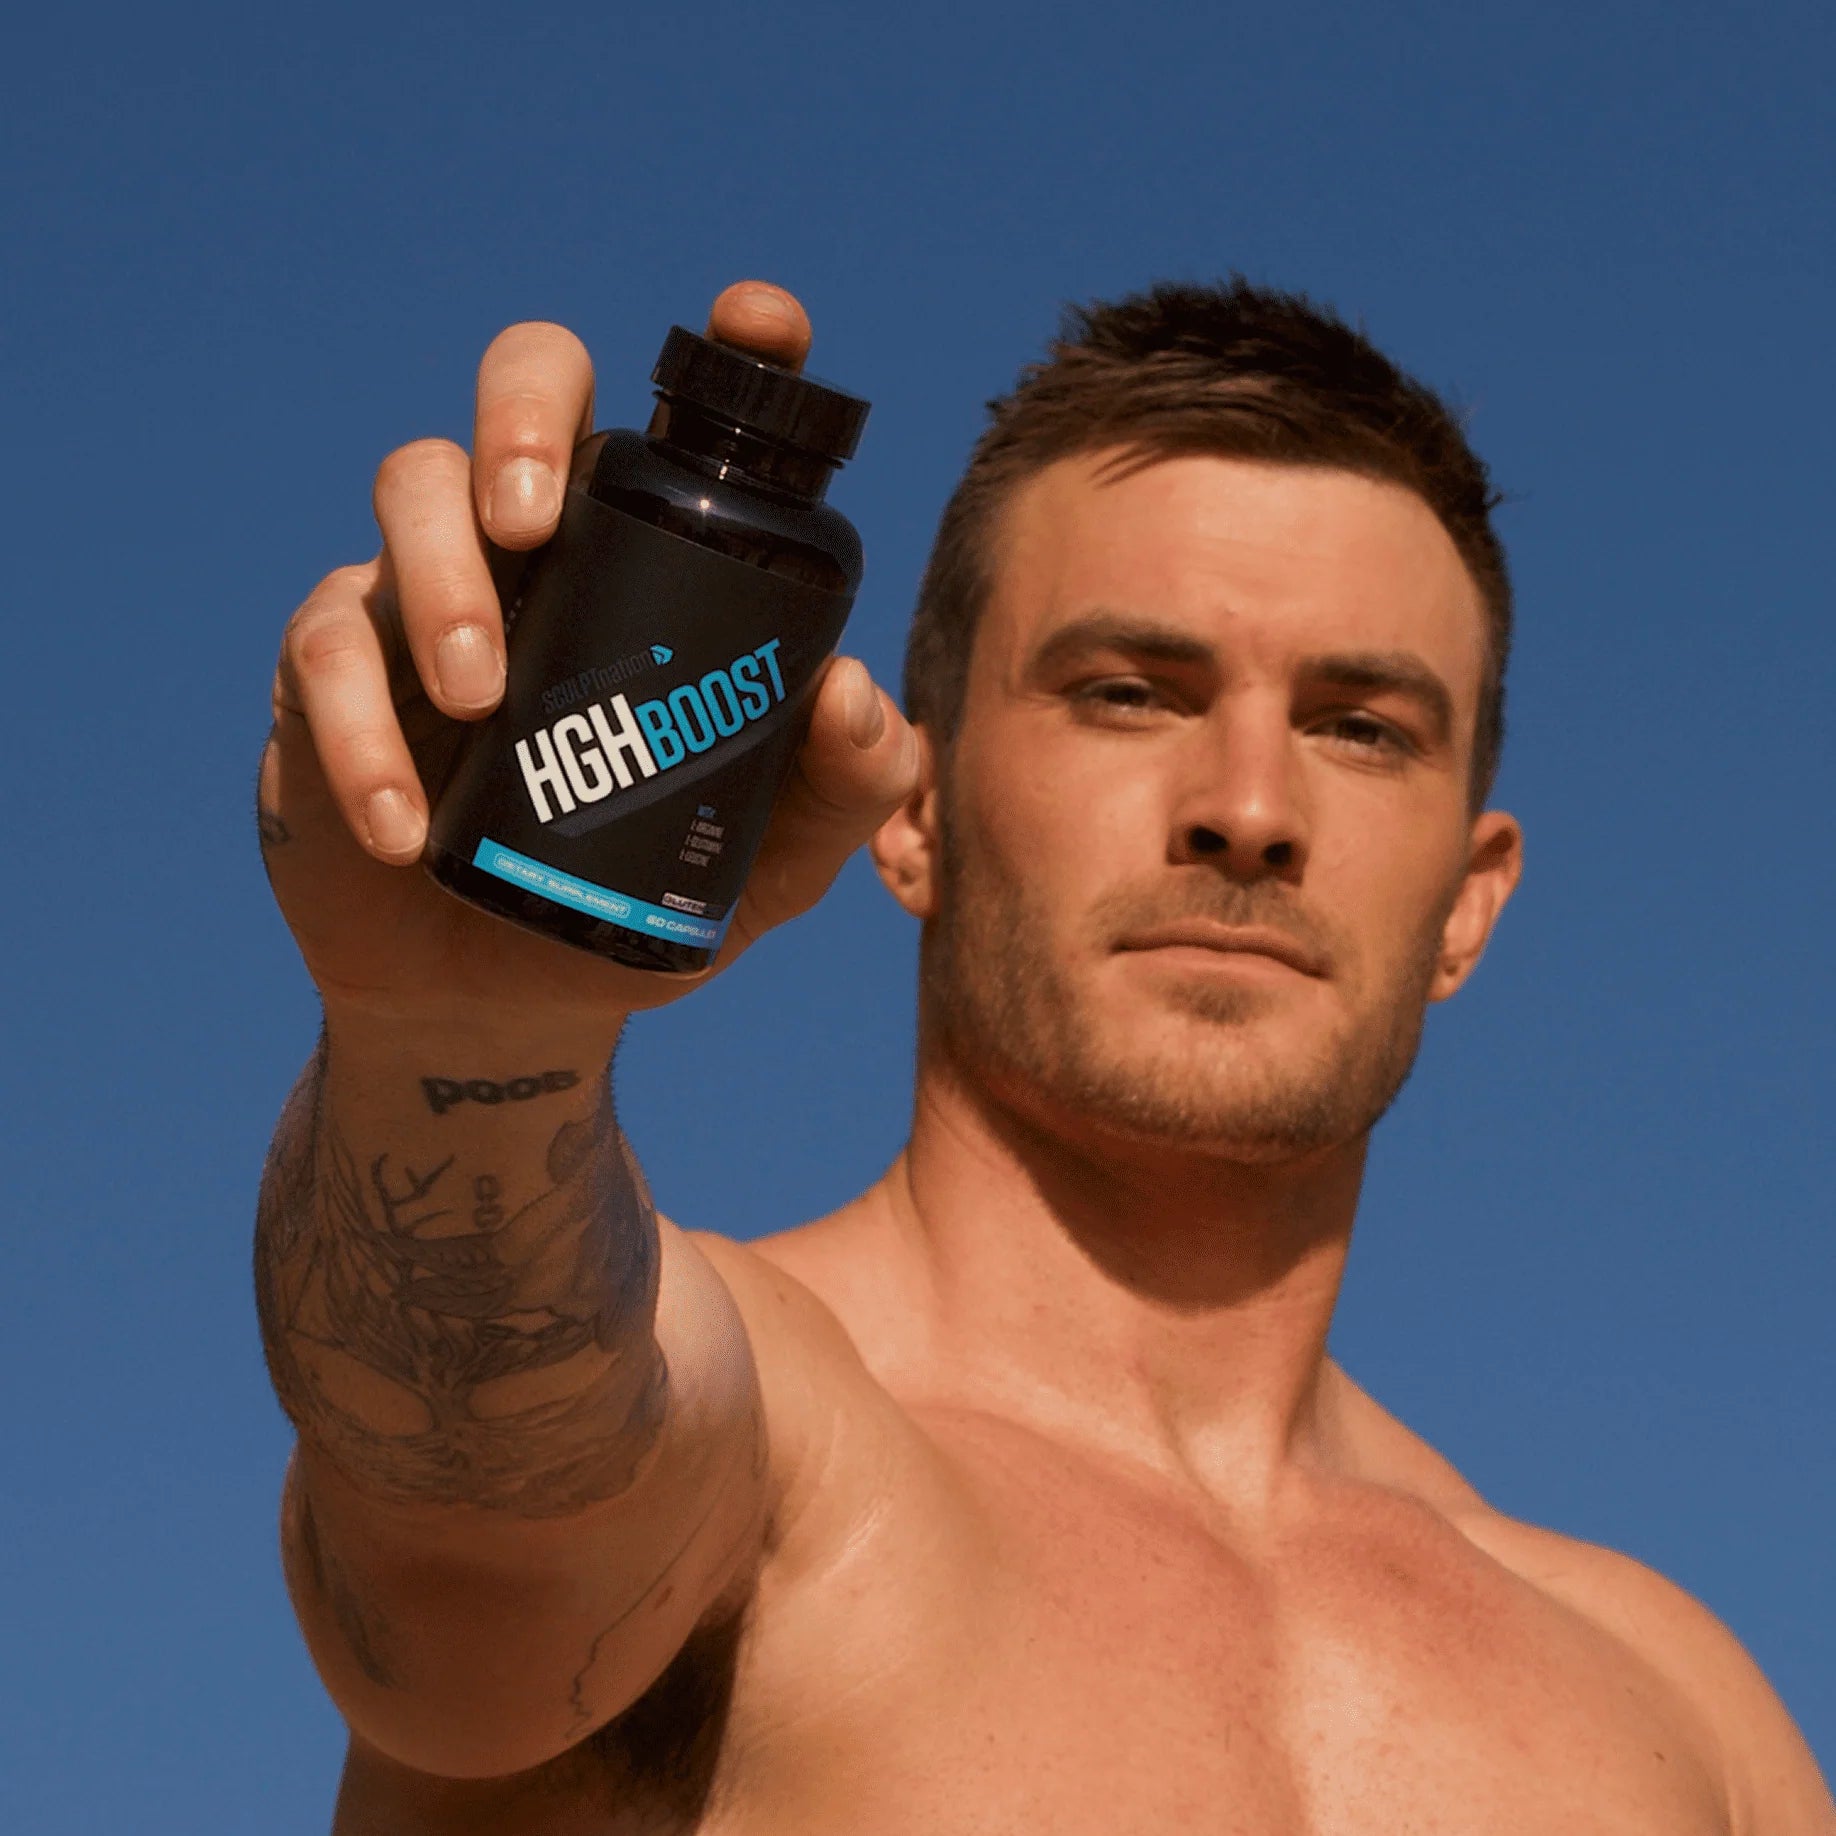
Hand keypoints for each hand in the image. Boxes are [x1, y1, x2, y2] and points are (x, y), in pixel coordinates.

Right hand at [258, 283, 918, 1038]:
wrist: (512, 993)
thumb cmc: (649, 888)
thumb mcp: (778, 858)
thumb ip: (848, 788)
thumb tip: (853, 691)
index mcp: (664, 553)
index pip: (690, 419)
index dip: (731, 353)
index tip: (762, 322)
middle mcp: (549, 539)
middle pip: (526, 379)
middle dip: (521, 412)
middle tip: (533, 520)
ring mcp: (433, 585)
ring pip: (410, 481)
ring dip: (440, 576)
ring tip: (482, 695)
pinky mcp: (337, 664)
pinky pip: (326, 643)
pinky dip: (361, 728)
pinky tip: (403, 825)